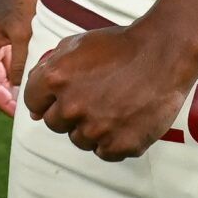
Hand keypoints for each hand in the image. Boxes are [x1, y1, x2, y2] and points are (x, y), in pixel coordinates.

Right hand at [0, 0, 43, 116]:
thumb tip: (23, 90)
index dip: (3, 103)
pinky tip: (43, 69)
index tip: (21, 116)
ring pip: (7, 66)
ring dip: (20, 79)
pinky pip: (15, 52)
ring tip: (41, 92)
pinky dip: (26, 62)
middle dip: (12, 94)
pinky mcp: (11, 24)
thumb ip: (21, 62)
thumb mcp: (23, 32)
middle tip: (35, 107)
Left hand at [21, 20, 195, 160]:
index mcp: (57, 78)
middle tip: (95, 96)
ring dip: (91, 128)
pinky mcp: (120, 145)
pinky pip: (104, 153)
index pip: (33, 103)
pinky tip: (125, 120)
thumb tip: (34, 110)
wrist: (164, 52)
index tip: (67, 93)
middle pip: (55, 124)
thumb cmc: (120, 46)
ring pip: (79, 140)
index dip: (48, 98)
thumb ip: (48, 71)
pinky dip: (113, 141)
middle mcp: (72, 106)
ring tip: (113, 105)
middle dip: (70, 112)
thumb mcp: (77, 45)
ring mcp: (96, 129)